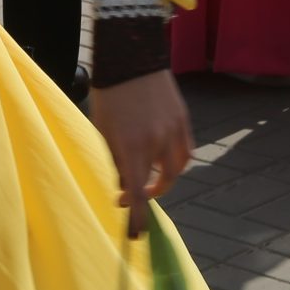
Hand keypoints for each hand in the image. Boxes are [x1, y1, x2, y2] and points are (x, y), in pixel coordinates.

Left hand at [90, 69, 194, 230]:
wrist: (130, 54)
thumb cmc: (109, 93)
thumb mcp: (103, 129)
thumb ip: (116, 159)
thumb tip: (126, 186)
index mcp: (130, 146)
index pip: (137, 194)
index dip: (137, 218)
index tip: (136, 236)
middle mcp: (156, 141)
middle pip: (161, 184)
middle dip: (147, 196)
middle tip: (130, 196)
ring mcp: (173, 130)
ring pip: (177, 169)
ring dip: (164, 179)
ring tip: (148, 177)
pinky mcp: (183, 119)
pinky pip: (185, 151)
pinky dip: (176, 161)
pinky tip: (162, 159)